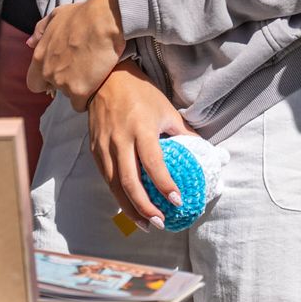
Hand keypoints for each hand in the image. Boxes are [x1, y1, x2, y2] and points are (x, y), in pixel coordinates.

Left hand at [26, 0, 125, 107]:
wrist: (104, 20)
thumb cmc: (82, 15)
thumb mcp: (56, 16)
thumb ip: (41, 30)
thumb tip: (30, 43)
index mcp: (40, 56)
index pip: (34, 82)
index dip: (45, 81)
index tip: (60, 73)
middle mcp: (48, 72)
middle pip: (54, 89)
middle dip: (65, 82)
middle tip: (81, 69)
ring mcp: (62, 83)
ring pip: (69, 95)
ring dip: (78, 87)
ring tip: (92, 72)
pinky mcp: (79, 91)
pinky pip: (80, 104)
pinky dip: (87, 97)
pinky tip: (96, 84)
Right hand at [88, 61, 186, 228]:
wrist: (105, 78)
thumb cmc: (140, 93)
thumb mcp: (166, 109)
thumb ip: (183, 133)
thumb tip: (206, 152)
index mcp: (141, 128)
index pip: (153, 163)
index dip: (164, 185)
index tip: (176, 201)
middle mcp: (120, 140)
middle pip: (129, 182)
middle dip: (144, 207)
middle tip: (159, 222)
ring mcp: (104, 145)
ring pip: (114, 185)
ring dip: (129, 208)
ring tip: (145, 223)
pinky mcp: (94, 149)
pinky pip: (106, 177)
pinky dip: (118, 195)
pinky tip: (129, 205)